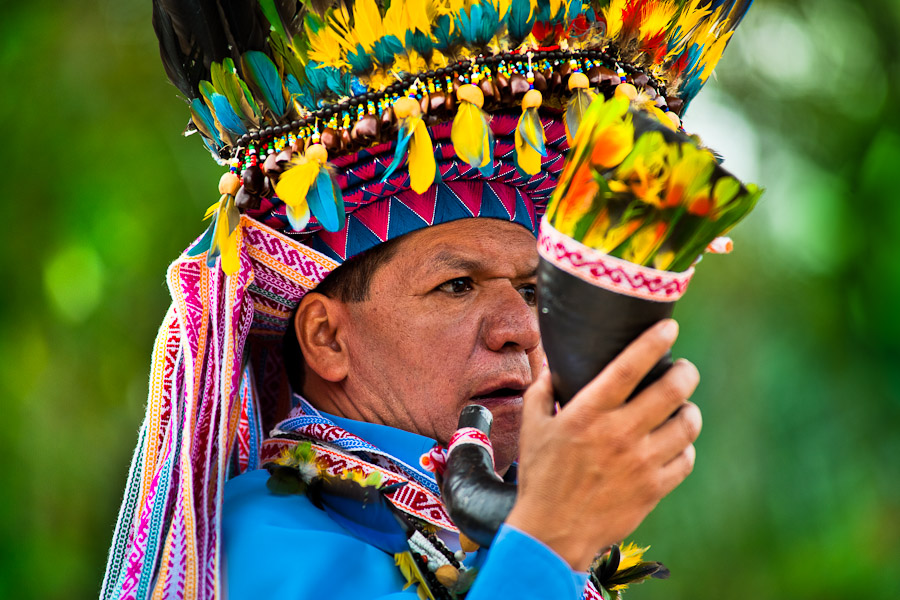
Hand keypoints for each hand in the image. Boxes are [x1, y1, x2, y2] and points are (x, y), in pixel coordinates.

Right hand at [506, 319, 701, 570]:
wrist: (553, 532)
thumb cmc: (540, 476)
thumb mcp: (531, 426)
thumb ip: (541, 388)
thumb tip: (550, 359)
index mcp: (588, 413)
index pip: (629, 367)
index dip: (654, 341)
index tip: (669, 326)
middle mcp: (619, 433)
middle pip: (671, 390)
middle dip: (685, 372)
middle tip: (683, 369)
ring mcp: (640, 462)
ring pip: (687, 424)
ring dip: (689, 410)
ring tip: (683, 406)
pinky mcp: (654, 488)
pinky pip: (686, 459)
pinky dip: (685, 447)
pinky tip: (674, 443)